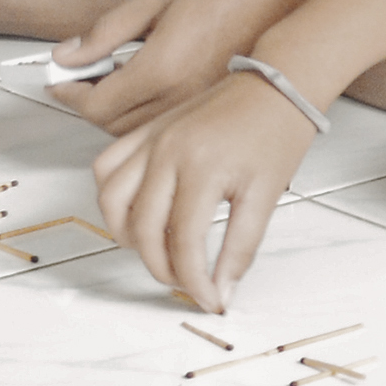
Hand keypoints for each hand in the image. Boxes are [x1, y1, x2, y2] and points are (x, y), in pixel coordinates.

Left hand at [48, 0, 348, 137]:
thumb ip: (109, 30)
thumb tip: (71, 53)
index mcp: (162, 66)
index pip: (96, 105)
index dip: (70, 94)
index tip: (61, 81)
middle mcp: (184, 95)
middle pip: (116, 125)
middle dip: (93, 104)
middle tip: (84, 78)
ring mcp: (206, 104)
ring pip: (146, 131)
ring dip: (122, 113)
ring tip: (117, 81)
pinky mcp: (223, 102)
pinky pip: (175, 124)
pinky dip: (153, 114)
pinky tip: (155, 86)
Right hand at [90, 67, 320, 312]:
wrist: (278, 86)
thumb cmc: (277, 132)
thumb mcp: (267, 196)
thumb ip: (241, 248)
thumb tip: (222, 290)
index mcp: (202, 167)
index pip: (183, 243)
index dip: (193, 281)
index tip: (208, 299)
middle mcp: (167, 151)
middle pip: (142, 228)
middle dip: (161, 267)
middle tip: (185, 282)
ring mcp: (151, 138)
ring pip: (111, 200)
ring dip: (127, 235)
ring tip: (158, 251)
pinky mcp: (146, 131)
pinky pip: (107, 167)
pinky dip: (112, 197)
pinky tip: (136, 211)